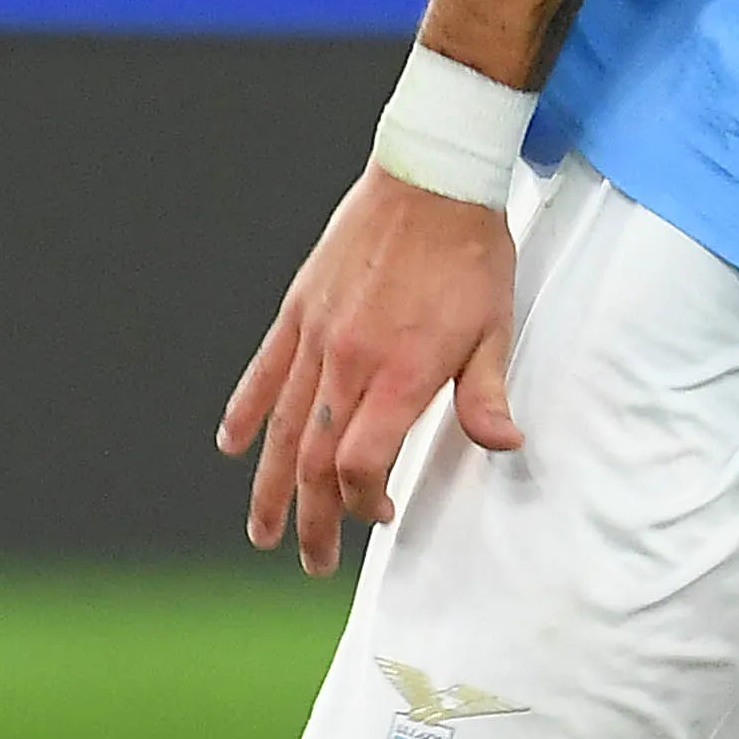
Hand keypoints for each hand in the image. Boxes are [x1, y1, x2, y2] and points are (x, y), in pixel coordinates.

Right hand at [217, 170, 525, 573]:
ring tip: (261, 532)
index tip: (379, 513)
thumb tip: (505, 447)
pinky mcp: (300, 308)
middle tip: (312, 560)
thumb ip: (488, 395)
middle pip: (314, 459)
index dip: (361, 501)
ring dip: (270, 485)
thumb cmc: (472, 254)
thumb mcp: (495, 329)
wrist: (433, 178)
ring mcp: (317, 334)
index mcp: (399, 374)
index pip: (357, 463)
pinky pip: (264, 371)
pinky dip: (246, 412)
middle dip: (311, 518)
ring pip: (282, 426)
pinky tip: (233, 447)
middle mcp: (348, 361)